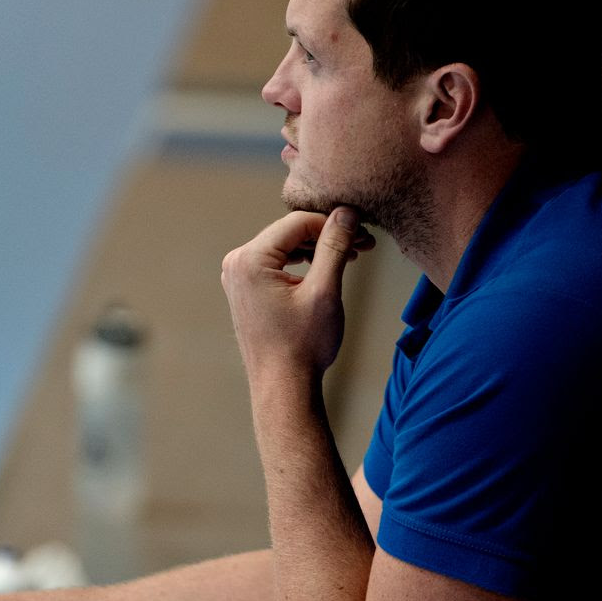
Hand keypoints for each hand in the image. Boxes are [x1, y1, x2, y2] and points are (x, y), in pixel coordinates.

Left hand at [221, 206, 372, 380]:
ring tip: (352, 255)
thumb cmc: (302, 346)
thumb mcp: (324, 291)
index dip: (333, 223)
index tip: (363, 232)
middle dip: (328, 235)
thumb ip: (334, 246)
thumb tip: (346, 212)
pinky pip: (277, 263)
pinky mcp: (246, 289)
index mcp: (249, 260)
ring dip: (318, 248)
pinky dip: (303, 263)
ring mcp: (238, 276)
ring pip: (285, 247)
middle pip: (290, 232)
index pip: (297, 222)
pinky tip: (328, 267)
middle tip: (364, 243)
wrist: (283, 388)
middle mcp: (237, 263)